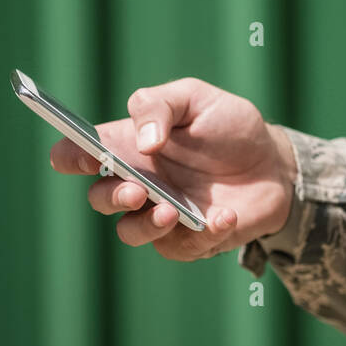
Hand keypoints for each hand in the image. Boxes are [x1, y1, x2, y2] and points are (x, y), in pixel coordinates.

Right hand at [49, 77, 296, 260]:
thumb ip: (161, 106)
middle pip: (98, 198)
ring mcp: (158, 214)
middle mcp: (137, 182)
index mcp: (127, 145)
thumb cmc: (229, 127)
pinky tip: (225, 215)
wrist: (274, 163)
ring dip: (145, 225)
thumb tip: (144, 141)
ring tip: (171, 211)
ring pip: (130, 232)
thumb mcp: (197, 99)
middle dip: (112, 196)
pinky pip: (180, 247)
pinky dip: (202, 233)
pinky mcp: (187, 240)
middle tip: (138, 190)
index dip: (70, 155)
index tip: (85, 155)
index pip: (77, 153)